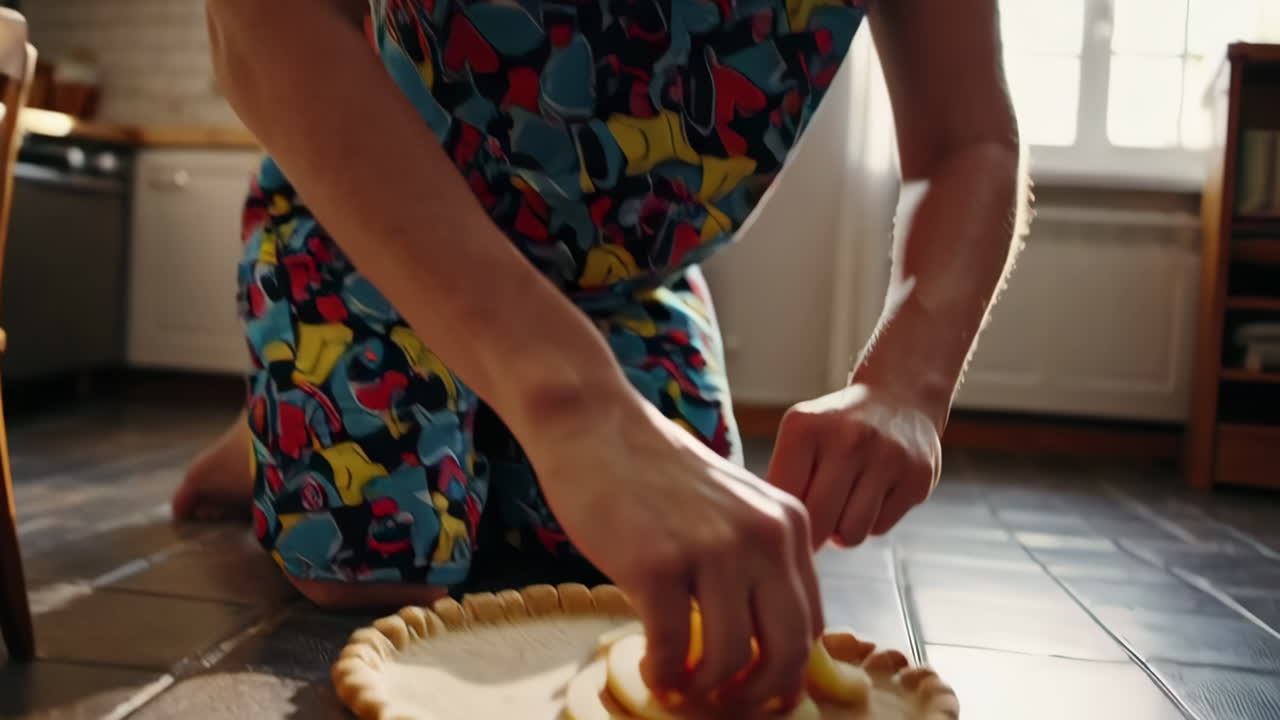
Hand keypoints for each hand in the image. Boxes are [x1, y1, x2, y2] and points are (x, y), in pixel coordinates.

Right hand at [523, 396, 822, 712]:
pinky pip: (671, 648)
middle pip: (788, 650)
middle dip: (758, 695)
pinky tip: (651, 669)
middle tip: (725, 705)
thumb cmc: (652, 472)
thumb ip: (752, 561)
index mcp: (789, 523)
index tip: (752, 688)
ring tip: (678, 686)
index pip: (810, 623)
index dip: (784, 671)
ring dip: (704, 689)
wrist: (594, 425)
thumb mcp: (729, 507)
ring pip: (729, 658)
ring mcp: (713, 549)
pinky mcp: (658, 564)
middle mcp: (764, 536)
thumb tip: (758, 646)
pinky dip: (663, 673)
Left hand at [766, 383, 941, 548]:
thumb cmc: (838, 427)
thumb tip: (781, 534)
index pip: (784, 499)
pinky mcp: (918, 478)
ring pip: (851, 534)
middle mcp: (849, 438)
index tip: (792, 518)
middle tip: (818, 522)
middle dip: (814, 533)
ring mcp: (888, 457)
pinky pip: (879, 528)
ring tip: (844, 506)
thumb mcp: (801, 434)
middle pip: (818, 522)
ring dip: (843, 530)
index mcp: (806, 427)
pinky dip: (871, 521)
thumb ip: (784, 480)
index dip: (786, 517)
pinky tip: (873, 494)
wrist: (901, 397)